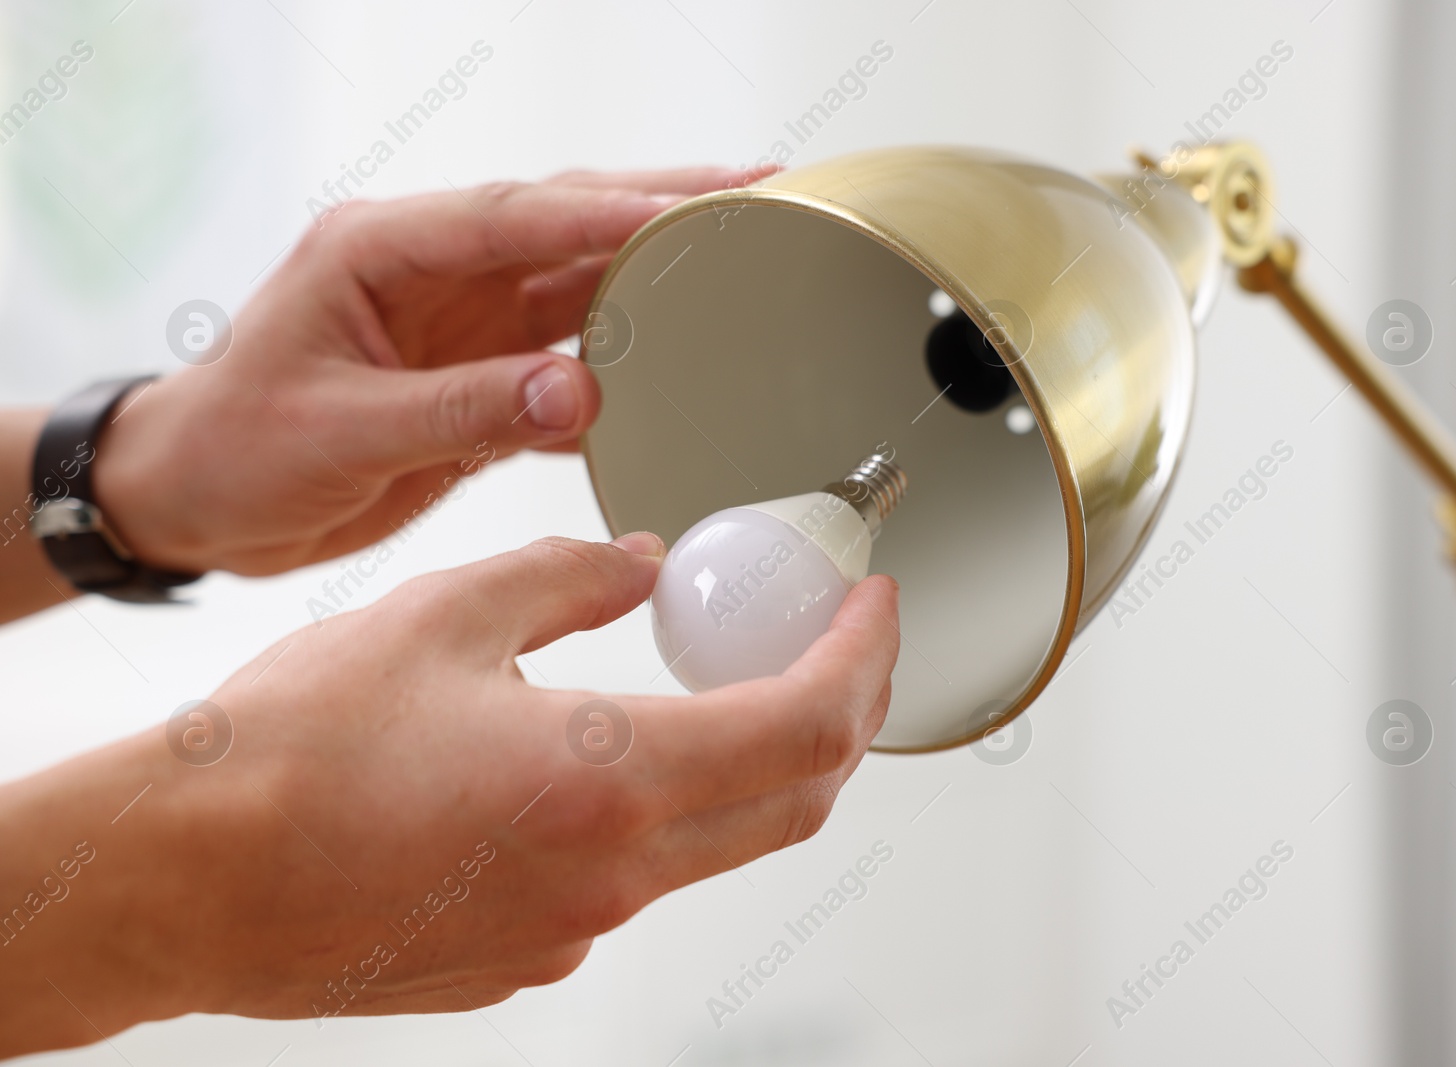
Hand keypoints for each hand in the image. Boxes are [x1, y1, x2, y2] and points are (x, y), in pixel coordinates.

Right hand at [0, 534, 897, 1052]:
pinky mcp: (532, 958)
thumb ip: (567, 582)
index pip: (805, 726)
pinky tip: (602, 763)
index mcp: (608, 780)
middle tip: (839, 645)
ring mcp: (574, 931)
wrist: (186, 881)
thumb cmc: (288, 756)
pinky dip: (660, 816)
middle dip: (841, 716)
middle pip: (792, 801)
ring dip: (753, 766)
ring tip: (730, 685)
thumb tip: (641, 568)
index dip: (863, 661)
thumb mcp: (443, 616)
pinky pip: (635, 884)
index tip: (871, 609)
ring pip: (719, 846)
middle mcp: (611, 876)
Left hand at [93, 166, 769, 575]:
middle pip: (563, 225)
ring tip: (743, 261)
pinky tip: (680, 373)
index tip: (697, 212)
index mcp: (380, 251)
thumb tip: (580, 395)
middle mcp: (430, 273)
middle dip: (661, 206)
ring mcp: (459, 325)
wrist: (194, 502)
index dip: (610, 213)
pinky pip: (566, 363)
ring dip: (655, 278)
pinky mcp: (476, 380)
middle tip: (757, 189)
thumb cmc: (234, 450)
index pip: (514, 218)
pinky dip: (623, 369)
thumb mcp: (340, 431)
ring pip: (575, 286)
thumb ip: (461, 411)